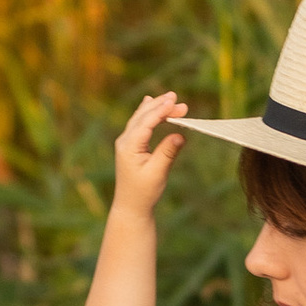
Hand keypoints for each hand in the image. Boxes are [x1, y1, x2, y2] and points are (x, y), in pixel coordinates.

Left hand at [111, 92, 186, 215]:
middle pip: (143, 116)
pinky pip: (138, 124)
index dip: (161, 111)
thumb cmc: (144, 192)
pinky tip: (150, 102)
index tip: (175, 103)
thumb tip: (180, 134)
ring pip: (140, 118)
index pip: (146, 122)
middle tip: (178, 99)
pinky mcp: (130, 146)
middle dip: (160, 106)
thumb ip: (168, 153)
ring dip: (155, 107)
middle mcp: (125, 141)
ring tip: (170, 98)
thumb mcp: (157, 173)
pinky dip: (147, 113)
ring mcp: (126, 142)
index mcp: (129, 146)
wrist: (131, 207)